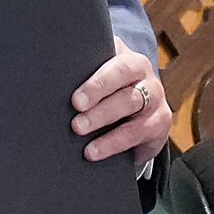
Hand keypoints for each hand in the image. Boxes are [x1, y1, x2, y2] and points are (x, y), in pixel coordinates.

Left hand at [72, 42, 169, 166]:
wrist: (144, 111)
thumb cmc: (113, 88)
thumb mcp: (102, 74)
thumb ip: (86, 70)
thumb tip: (54, 75)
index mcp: (131, 62)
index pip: (118, 67)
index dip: (97, 84)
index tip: (76, 100)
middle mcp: (148, 80)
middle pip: (126, 92)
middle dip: (100, 106)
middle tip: (76, 118)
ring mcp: (156, 103)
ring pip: (132, 113)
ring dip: (106, 128)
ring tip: (82, 137)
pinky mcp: (159, 126)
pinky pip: (137, 136)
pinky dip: (114, 145)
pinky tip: (96, 151)